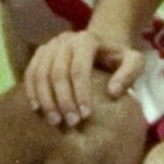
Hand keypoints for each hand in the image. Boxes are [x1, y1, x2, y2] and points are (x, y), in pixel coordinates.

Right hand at [24, 29, 144, 128]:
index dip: (80, 93)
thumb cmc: (117, 58)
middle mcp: (64, 40)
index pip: (78, 69)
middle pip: (57, 73)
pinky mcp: (39, 53)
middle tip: (71, 123)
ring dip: (45, 99)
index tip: (86, 116)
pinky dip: (31, 91)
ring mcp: (49, 45)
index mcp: (86, 40)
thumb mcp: (134, 61)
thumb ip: (129, 73)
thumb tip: (113, 92)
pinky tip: (36, 109)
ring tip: (54, 121)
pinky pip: (30, 72)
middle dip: (63, 100)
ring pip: (40, 73)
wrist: (101, 46)